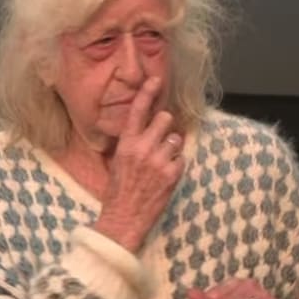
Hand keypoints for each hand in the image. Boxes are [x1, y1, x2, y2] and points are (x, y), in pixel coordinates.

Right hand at [92, 76, 184, 252]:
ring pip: (176, 138)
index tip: (156, 79)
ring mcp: (158, 161)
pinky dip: (177, 164)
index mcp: (126, 144)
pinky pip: (182, 158)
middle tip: (160, 140)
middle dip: (165, 127)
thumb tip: (143, 129)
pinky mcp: (172, 174)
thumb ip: (130, 143)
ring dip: (172, 147)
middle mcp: (142, 148)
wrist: (123, 219)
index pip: (138, 111)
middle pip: (165, 119)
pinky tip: (166, 175)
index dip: (147, 93)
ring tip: (161, 162)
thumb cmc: (118, 192)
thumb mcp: (117, 162)